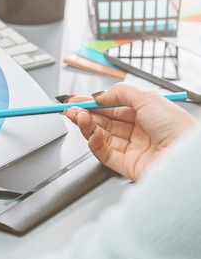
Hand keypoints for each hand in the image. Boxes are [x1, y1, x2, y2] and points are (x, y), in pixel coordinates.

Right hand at [64, 83, 196, 180]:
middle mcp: (139, 132)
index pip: (113, 109)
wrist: (187, 157)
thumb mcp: (148, 98)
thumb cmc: (178, 128)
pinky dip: (94, 142)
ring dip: (86, 126)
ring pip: (101, 137)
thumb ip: (120, 93)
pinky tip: (90, 132)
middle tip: (70, 109)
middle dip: (85, 114)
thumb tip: (99, 96)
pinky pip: (104, 153)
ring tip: (77, 116)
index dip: (94, 104)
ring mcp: (132, 150)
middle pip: (104, 123)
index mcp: (147, 115)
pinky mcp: (126, 165)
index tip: (78, 100)